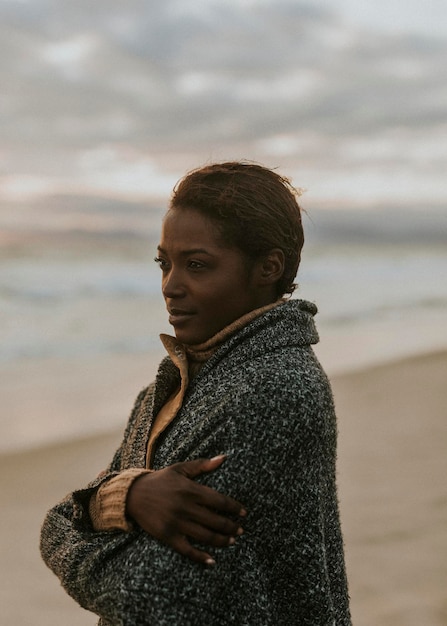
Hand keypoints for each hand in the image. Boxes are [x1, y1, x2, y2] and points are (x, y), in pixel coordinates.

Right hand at [126, 455, 245, 565]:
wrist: (133, 494)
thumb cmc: (160, 480)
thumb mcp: (180, 468)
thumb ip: (202, 465)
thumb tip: (223, 458)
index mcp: (191, 490)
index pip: (219, 501)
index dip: (234, 508)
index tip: (244, 513)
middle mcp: (186, 507)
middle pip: (216, 521)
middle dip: (231, 527)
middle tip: (241, 531)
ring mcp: (177, 523)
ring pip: (205, 536)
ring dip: (222, 541)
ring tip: (231, 541)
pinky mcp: (167, 536)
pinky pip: (187, 550)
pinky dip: (200, 557)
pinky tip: (211, 561)